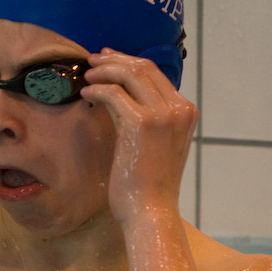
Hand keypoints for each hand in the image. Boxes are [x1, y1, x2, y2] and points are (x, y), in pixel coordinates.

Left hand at [81, 48, 197, 222]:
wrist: (151, 210)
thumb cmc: (148, 183)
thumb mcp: (155, 144)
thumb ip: (148, 118)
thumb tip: (122, 95)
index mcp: (186, 112)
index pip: (155, 73)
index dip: (127, 61)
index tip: (106, 60)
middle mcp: (179, 108)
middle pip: (143, 67)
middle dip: (114, 60)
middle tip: (91, 61)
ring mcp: (162, 115)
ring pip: (129, 74)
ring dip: (104, 71)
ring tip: (86, 76)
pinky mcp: (141, 123)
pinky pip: (114, 93)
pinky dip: (97, 90)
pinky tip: (86, 95)